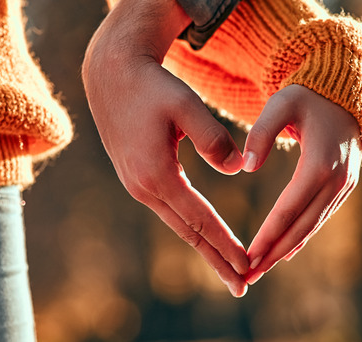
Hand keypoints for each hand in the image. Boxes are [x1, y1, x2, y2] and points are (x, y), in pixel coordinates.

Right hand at [82, 0, 248, 296]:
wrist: (112, 74)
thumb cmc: (153, 86)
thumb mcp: (186, 105)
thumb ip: (213, 138)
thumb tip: (237, 168)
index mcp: (157, 173)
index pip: (199, 218)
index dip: (225, 243)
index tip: (248, 264)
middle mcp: (143, 187)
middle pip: (187, 233)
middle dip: (216, 260)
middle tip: (242, 286)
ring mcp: (137, 184)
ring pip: (178, 224)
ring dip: (204, 248)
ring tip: (228, 269)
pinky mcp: (137, 178)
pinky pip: (170, 210)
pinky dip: (191, 227)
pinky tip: (204, 237)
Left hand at [242, 84, 361, 284]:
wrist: (342, 93)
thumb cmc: (306, 96)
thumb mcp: (280, 103)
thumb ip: (260, 133)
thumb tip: (246, 167)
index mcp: (320, 162)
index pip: (290, 207)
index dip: (269, 234)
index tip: (248, 255)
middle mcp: (337, 179)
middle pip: (302, 226)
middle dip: (274, 253)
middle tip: (248, 276)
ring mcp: (345, 185)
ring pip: (312, 225)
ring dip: (286, 250)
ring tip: (259, 270)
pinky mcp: (345, 187)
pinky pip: (320, 217)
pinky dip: (302, 236)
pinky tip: (284, 252)